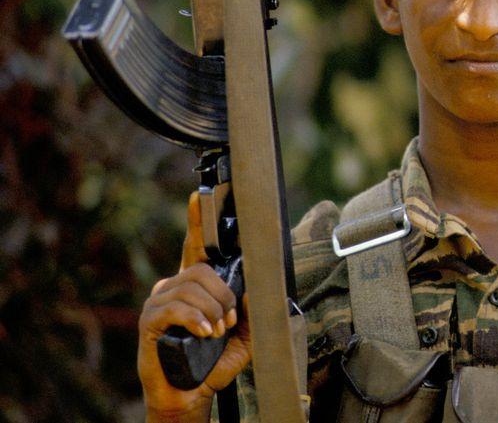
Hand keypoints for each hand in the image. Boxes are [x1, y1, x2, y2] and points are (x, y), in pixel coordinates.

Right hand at [137, 193, 251, 421]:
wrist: (191, 394)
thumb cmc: (213, 361)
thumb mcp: (245, 333)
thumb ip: (252, 308)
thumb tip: (254, 284)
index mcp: (196, 285)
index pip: (196, 247)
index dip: (197, 221)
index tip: (199, 197)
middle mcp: (174, 286)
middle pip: (202, 268)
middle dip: (224, 295)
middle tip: (228, 321)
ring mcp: (159, 303)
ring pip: (191, 287)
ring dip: (213, 310)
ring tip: (215, 332)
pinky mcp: (149, 322)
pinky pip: (175, 307)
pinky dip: (196, 319)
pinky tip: (203, 334)